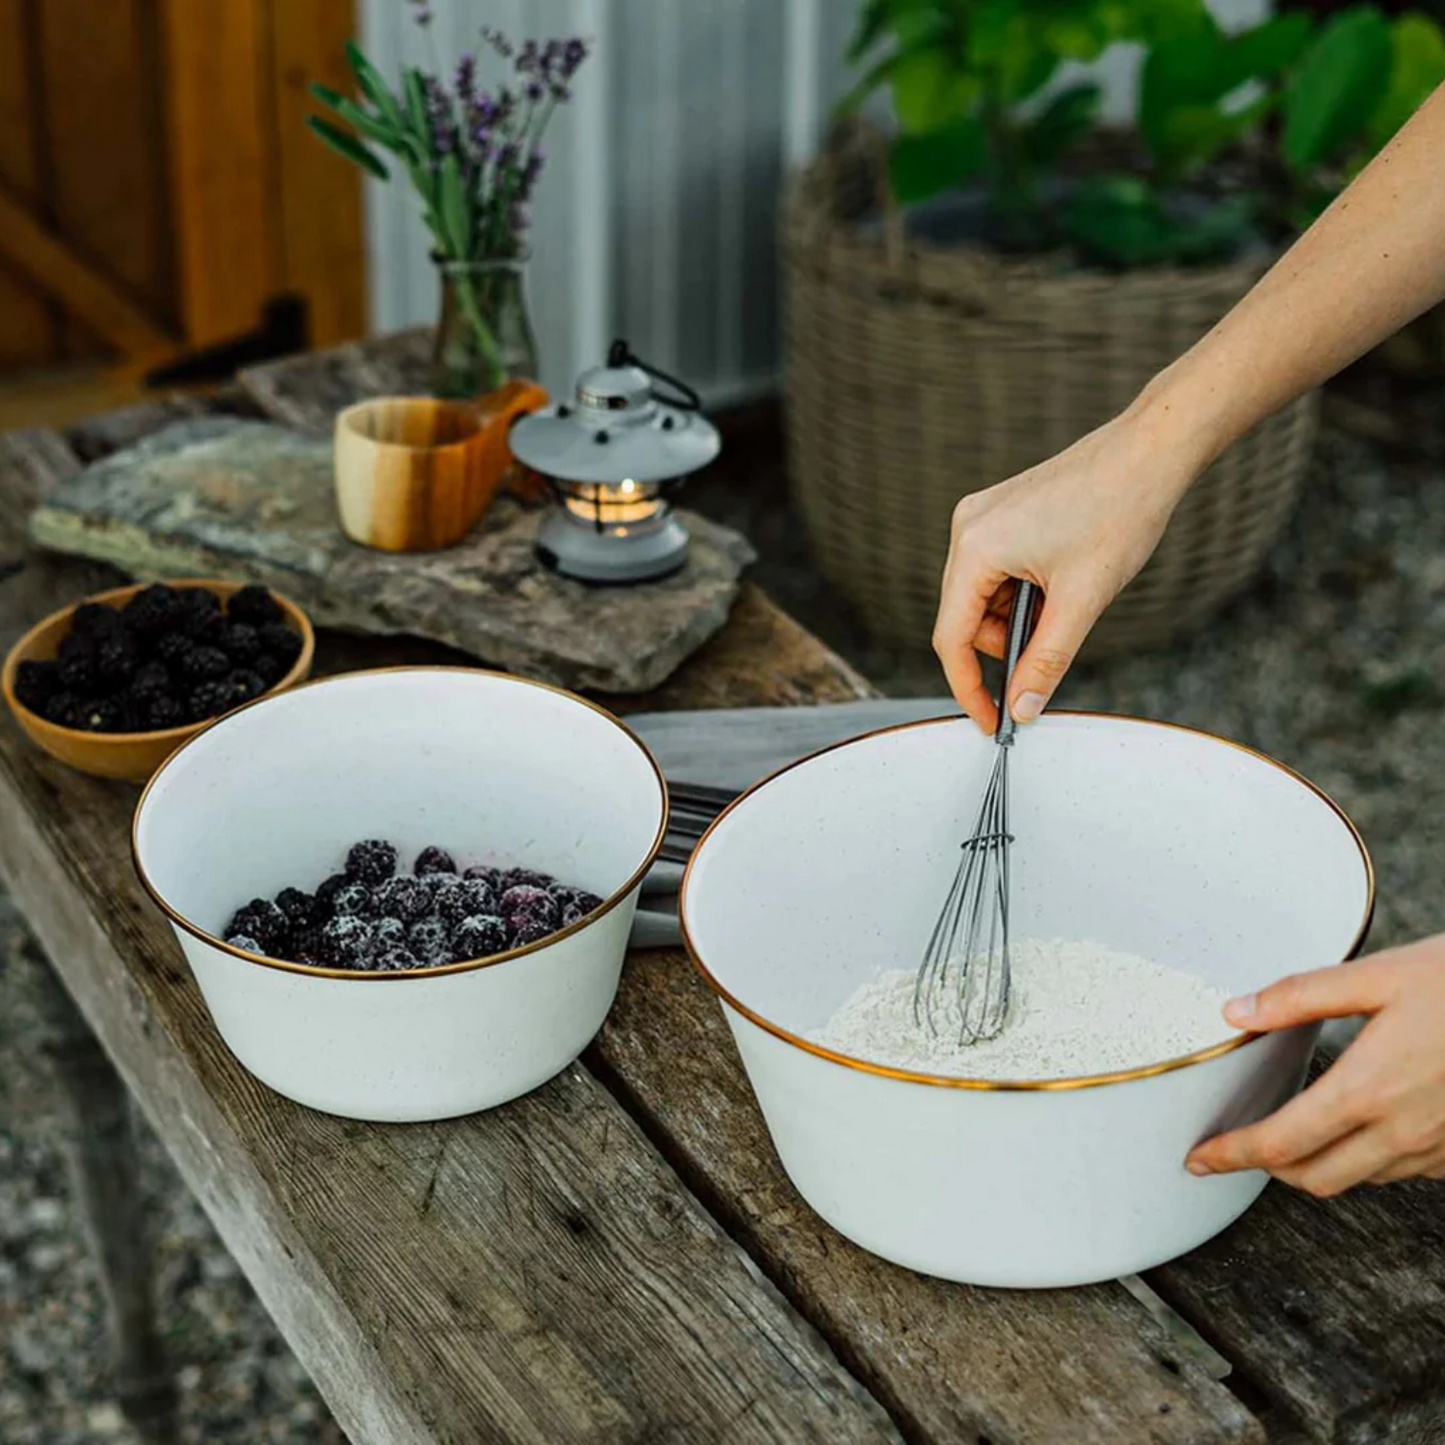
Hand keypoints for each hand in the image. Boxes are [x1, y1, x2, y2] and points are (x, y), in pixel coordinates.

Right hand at [932, 407, 1199, 732]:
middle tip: (1049, 655)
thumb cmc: (1120, 511)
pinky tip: (1061, 584)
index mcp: (975, 547)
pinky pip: (996, 572)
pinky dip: (1023, 594)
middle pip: (964, 618)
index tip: (993, 722)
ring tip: (1067, 606)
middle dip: (1003, 647)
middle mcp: (968, 528)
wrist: (1150, 451)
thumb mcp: (1082, 600)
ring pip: (983, 597)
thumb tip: (1023, 708)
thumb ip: (1046, 662)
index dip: (970, 688)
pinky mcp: (1001, 513)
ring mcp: (982, 517)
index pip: (951, 638)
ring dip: (1017, 620)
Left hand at [1187, 935, 1444, 1195]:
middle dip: (1267, 1168)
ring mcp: (1435, 1148)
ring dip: (1316, 1165)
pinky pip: (1399, 1171)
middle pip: (1313, 1177)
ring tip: (1290, 1133)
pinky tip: (1357, 1124)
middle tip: (1235, 1147)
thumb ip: (1299, 996)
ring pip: (1357, 1179)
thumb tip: (1235, 1011)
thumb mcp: (1378, 976)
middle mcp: (1400, 1131)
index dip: (1231, 1155)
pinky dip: (1365, 1158)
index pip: (1280, 1143)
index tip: (1198, 1158)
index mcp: (1367, 1088)